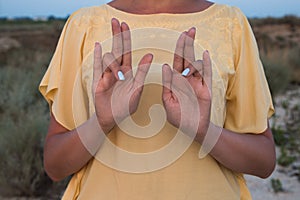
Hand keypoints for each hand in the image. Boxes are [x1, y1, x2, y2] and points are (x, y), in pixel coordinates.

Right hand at [92, 18, 152, 133]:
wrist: (111, 118)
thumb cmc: (126, 106)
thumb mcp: (137, 89)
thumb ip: (143, 71)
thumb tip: (150, 54)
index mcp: (127, 71)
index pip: (126, 51)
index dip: (126, 38)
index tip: (125, 25)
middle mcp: (116, 70)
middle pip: (117, 48)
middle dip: (117, 34)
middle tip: (116, 20)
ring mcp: (106, 74)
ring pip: (109, 59)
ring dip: (114, 64)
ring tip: (117, 77)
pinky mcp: (97, 80)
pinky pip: (97, 65)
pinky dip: (98, 55)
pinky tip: (98, 45)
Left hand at [162, 28, 211, 140]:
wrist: (193, 129)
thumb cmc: (178, 116)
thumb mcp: (168, 100)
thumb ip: (168, 83)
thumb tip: (166, 66)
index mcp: (176, 81)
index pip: (177, 61)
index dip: (179, 48)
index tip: (181, 35)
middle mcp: (187, 79)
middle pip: (188, 58)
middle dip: (188, 44)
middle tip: (190, 30)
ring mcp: (197, 83)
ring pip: (197, 65)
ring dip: (192, 61)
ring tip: (188, 66)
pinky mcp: (206, 89)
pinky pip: (207, 74)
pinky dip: (206, 64)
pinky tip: (205, 54)